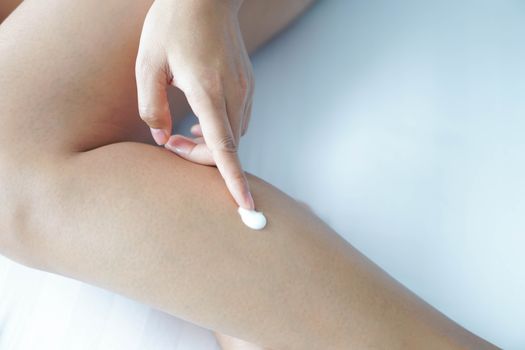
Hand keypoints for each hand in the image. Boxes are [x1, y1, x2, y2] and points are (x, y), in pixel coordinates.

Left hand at [136, 0, 254, 209]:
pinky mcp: (247, 83)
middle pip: (226, 147)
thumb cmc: (173, 24)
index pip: (224, 147)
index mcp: (207, 91)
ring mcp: (244, 89)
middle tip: (168, 143)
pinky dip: (221, 130)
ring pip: (234, 135)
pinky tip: (202, 120)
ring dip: (210, 144)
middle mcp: (232, 94)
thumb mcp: (148, 63)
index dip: (234, 181)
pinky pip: (238, 120)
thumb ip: (151, 106)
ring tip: (181, 133)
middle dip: (200, 158)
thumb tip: (161, 136)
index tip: (247, 207)